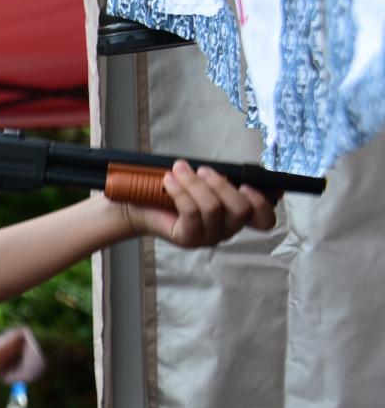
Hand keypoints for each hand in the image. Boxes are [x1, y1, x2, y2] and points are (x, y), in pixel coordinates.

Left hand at [121, 162, 276, 247]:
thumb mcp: (201, 183)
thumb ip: (217, 178)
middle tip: (202, 170)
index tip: (246, 185)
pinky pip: (191, 212)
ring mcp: (209, 237)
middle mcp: (227, 229)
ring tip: (179, 169)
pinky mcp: (188, 239)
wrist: (142, 208)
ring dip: (195, 183)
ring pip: (213, 208)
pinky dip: (180, 191)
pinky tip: (169, 180)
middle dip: (222, 184)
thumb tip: (227, 170)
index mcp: (236, 215)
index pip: (265, 220)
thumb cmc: (174, 194)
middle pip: (241, 209)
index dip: (262, 203)